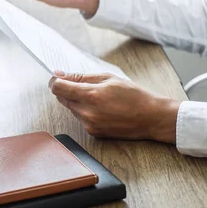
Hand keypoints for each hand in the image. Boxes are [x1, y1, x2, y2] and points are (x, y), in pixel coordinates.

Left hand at [49, 71, 179, 142]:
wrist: (151, 118)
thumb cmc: (133, 95)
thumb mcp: (108, 78)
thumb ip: (81, 77)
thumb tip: (59, 75)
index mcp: (91, 95)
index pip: (58, 88)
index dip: (55, 81)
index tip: (58, 78)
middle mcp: (87, 112)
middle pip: (62, 98)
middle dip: (68, 90)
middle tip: (83, 86)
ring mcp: (89, 124)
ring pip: (71, 108)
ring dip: (77, 101)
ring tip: (98, 98)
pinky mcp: (93, 132)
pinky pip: (80, 118)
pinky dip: (85, 112)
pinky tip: (102, 109)